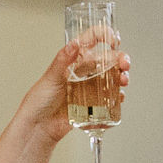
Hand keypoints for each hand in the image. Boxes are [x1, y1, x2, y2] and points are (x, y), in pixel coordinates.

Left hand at [18, 25, 129, 146]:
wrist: (38, 127)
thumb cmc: (38, 101)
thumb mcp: (50, 78)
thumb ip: (62, 61)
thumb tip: (74, 44)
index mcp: (74, 60)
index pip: (92, 40)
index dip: (105, 35)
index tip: (114, 40)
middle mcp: (84, 71)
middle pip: (108, 59)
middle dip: (120, 59)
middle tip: (124, 64)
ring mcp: (89, 87)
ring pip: (112, 77)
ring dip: (121, 77)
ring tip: (123, 81)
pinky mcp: (92, 103)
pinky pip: (109, 98)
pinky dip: (117, 97)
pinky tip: (118, 98)